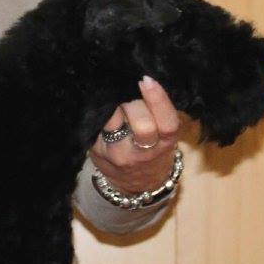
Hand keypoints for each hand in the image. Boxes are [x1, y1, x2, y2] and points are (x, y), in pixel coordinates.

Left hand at [89, 75, 190, 193]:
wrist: (135, 183)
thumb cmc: (153, 149)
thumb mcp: (165, 135)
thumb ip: (159, 112)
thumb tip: (142, 79)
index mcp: (165, 144)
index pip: (167, 124)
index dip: (158, 100)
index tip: (147, 80)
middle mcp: (142, 154)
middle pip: (141, 124)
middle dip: (135, 103)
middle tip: (131, 97)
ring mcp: (117, 154)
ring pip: (114, 122)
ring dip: (114, 105)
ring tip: (116, 100)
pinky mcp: (96, 151)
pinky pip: (96, 124)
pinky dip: (98, 111)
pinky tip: (100, 106)